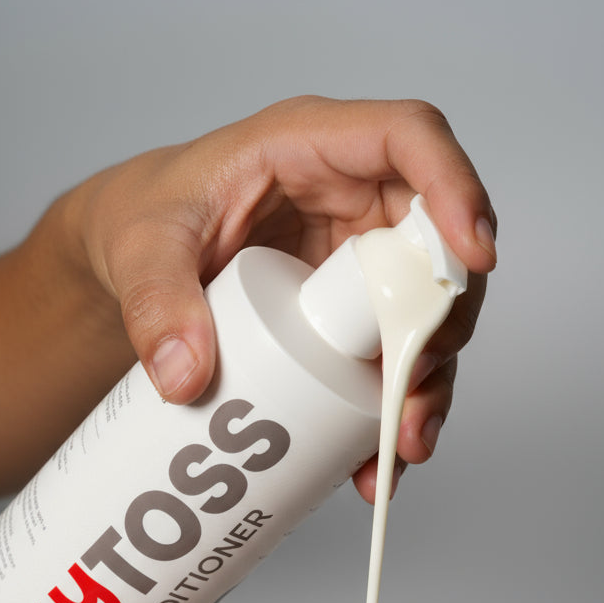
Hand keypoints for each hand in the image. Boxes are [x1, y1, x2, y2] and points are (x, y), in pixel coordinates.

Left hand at [69, 95, 496, 501]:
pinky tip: (373, 464)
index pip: (409, 139)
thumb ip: (153, 302)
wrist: (129, 261)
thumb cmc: (143, 220)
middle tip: (419, 383)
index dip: (455, 187)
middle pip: (435, 246)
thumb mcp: (137, 248)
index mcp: (311, 146)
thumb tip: (185, 378)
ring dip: (426, 385)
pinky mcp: (350, 318)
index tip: (474, 254)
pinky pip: (389, 363)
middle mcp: (352, 201)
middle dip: (443, 322)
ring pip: (423, 317)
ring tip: (402, 444)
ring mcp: (357, 263)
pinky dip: (388, 416)